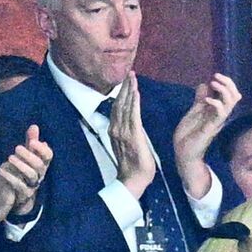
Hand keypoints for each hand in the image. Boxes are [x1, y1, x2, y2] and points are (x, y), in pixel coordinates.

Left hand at [0, 126, 50, 222]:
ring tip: (9, 157)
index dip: (42, 149)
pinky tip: (2, 170)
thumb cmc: (21, 172)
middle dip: (30, 156)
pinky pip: (20, 186)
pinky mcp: (24, 194)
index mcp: (41, 164)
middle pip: (40, 165)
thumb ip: (30, 142)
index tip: (33, 142)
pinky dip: (11, 177)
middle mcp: (39, 174)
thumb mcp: (25, 156)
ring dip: (21, 165)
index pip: (48, 156)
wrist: (15, 195)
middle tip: (17, 147)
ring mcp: (33, 185)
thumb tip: (34, 126)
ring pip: (32, 175)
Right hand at [109, 73, 157, 199]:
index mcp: (116, 130)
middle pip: (119, 103)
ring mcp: (122, 132)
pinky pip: (132, 115)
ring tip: (132, 77)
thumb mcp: (129, 144)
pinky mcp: (132, 136)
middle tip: (129, 72)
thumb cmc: (134, 164)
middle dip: (124, 87)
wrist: (133, 179)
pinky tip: (135, 92)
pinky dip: (133, 102)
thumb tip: (130, 123)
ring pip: (124, 106)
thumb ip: (128, 132)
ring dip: (128, 90)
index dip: (122, 93)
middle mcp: (116, 128)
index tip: (127, 80)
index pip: (118, 107)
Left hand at [172, 73, 240, 197]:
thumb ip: (199, 99)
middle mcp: (220, 116)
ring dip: (224, 91)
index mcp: (216, 111)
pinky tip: (207, 99)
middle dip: (228, 84)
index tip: (216, 75)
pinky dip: (215, 104)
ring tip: (213, 82)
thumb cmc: (189, 134)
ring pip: (229, 104)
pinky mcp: (211, 128)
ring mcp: (216, 122)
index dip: (227, 84)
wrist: (183, 152)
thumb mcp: (193, 112)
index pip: (230, 95)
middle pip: (234, 97)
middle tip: (216, 77)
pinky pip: (219, 115)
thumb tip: (204, 84)